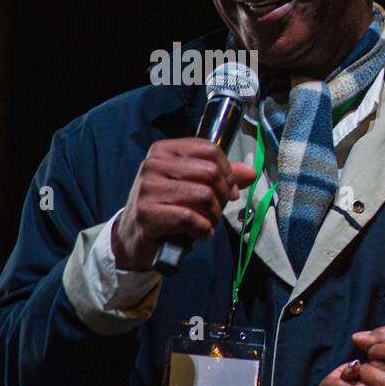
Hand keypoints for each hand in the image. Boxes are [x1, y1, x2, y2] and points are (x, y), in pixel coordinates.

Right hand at [111, 138, 257, 270]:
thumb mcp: (193, 185)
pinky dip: (202, 230)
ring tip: (207, 223)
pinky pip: (190, 218)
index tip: (228, 190)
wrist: (134, 235)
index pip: (210, 150)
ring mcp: (148, 188)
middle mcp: (153, 164)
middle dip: (222, 197)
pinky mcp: (147, 213)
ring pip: (204, 196)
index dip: (228, 172)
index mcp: (165, 150)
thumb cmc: (167, 206)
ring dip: (214, 216)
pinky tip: (198, 233)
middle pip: (211, 173)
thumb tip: (250, 172)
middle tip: (216, 210)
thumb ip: (222, 176)